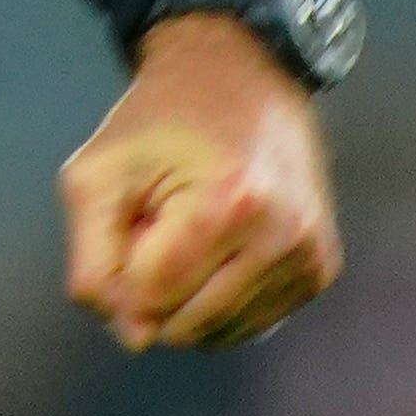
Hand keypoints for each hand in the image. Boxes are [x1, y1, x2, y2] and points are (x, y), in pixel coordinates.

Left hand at [59, 12, 341, 350]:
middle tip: (157, 224)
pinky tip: (217, 246)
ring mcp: (310, 257)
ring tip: (188, 232)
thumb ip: (94, 262)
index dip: (119, 273)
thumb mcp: (97, 175)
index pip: (150, 297)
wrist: (241, 77)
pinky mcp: (321, 270)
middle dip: (152, 289)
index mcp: (227, 204)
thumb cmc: (158, 124)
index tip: (126, 224)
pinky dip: (218, 300)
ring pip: (218, 333)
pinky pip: (250, 323)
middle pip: (186, 325)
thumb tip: (133, 337)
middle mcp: (283, 237)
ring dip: (185, 298)